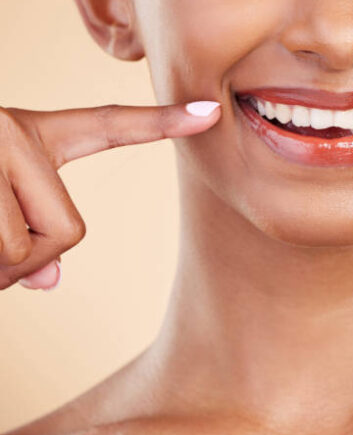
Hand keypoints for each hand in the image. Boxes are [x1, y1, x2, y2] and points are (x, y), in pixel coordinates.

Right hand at [0, 100, 220, 290]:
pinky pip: (2, 254)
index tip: (211, 113)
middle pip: (71, 231)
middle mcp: (19, 130)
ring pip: (25, 252)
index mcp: (38, 136)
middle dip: (32, 253)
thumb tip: (51, 281)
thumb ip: (35, 240)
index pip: (110, 126)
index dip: (162, 122)